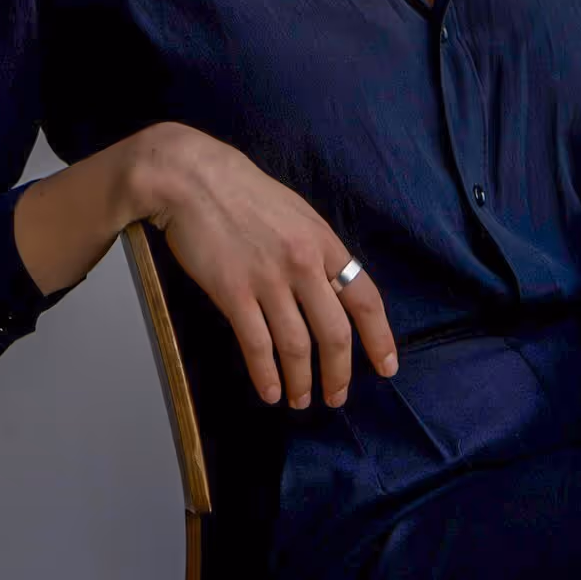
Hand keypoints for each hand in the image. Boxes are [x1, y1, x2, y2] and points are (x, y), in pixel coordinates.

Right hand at [124, 121, 400, 410]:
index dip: (380, 338)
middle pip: (334, 332)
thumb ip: (316, 250)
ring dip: (302, 381)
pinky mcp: (233, 292)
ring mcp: (268, 279)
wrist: (193, 178)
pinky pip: (257, 345)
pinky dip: (266, 374)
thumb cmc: (244, 192)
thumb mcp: (297, 213)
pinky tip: (270, 391)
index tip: (387, 367)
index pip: (365, 298)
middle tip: (336, 397)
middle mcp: (302, 263)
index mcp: (323, 241)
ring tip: (300, 400)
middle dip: (339, 373)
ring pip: (297, 346)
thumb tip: (332, 288)